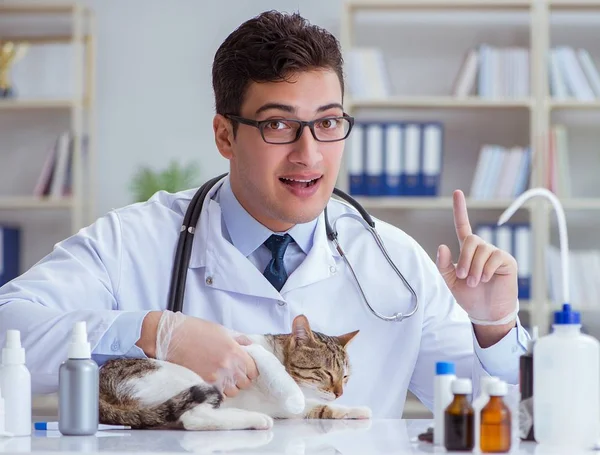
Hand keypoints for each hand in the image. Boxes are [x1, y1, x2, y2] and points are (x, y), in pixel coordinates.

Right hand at [153, 311, 257, 397]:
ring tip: (221, 377)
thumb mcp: (221, 330)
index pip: (253, 370)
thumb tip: (251, 347)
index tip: (245, 367)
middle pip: (244, 383)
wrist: (169, 337)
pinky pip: (218, 396)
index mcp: (234, 351)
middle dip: (241, 378)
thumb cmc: (194, 330)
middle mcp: (227, 367)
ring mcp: (215, 378)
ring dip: (230, 386)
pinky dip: (218, 391)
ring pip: (232, 392)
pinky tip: (212, 381)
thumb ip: (239, 340)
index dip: (250, 369)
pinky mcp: (202, 386)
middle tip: (233, 372)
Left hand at [436, 190, 518, 328]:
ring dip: (473, 268)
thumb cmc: (469, 296)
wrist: (486, 312)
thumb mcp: (450, 281)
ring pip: (481, 250)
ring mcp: (495, 254)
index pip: (463, 226)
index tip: (457, 192)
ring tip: (473, 282)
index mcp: (467, 251)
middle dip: (464, 259)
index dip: (460, 210)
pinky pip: (494, 257)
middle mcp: (482, 249)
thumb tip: (442, 246)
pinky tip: (485, 280)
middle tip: (462, 278)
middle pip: (471, 240)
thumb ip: (444, 265)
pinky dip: (485, 270)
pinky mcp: (506, 261)